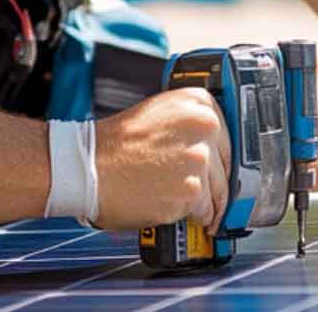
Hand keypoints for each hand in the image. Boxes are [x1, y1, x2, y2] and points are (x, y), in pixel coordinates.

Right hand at [92, 88, 231, 231]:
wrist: (89, 168)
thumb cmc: (115, 145)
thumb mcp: (157, 114)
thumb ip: (188, 126)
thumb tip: (211, 149)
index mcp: (197, 102)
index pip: (228, 136)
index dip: (221, 158)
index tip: (221, 170)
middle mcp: (204, 126)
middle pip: (226, 166)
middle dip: (215, 183)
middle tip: (202, 192)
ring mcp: (199, 159)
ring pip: (218, 191)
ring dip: (205, 202)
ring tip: (186, 202)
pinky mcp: (192, 191)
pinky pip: (204, 211)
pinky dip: (193, 216)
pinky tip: (175, 208)